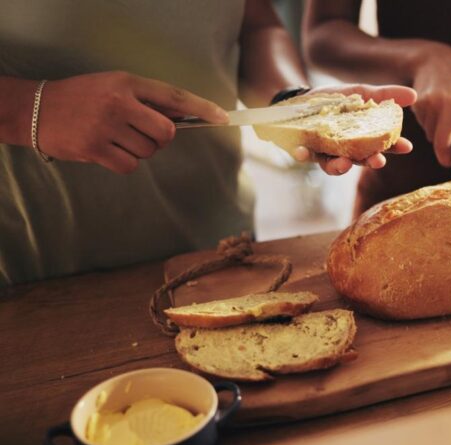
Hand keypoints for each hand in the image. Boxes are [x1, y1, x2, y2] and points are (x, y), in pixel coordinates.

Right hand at [38, 71, 227, 172]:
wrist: (37, 108)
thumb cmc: (83, 97)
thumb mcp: (114, 86)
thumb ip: (146, 100)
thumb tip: (184, 118)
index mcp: (127, 83)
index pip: (175, 97)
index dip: (202, 109)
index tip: (223, 118)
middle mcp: (119, 102)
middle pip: (166, 133)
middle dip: (159, 138)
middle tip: (140, 133)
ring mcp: (107, 125)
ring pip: (148, 151)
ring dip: (138, 150)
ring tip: (115, 137)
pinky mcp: (95, 148)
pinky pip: (130, 165)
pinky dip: (123, 162)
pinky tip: (106, 150)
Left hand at [292, 84, 416, 174]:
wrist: (301, 100)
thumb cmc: (335, 100)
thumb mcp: (360, 92)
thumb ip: (383, 95)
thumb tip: (414, 95)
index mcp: (362, 138)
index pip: (382, 144)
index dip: (395, 147)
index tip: (407, 146)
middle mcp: (346, 150)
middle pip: (361, 160)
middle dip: (370, 162)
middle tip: (378, 161)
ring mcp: (326, 153)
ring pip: (334, 165)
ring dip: (339, 167)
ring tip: (344, 164)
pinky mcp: (305, 151)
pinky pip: (304, 155)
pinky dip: (303, 154)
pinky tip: (302, 151)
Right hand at [411, 43, 450, 178]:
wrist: (437, 60)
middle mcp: (450, 104)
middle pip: (443, 143)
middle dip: (445, 156)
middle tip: (449, 159)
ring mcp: (431, 103)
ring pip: (431, 137)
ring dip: (437, 136)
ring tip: (443, 118)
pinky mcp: (417, 104)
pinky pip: (423, 127)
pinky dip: (429, 125)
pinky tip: (433, 111)